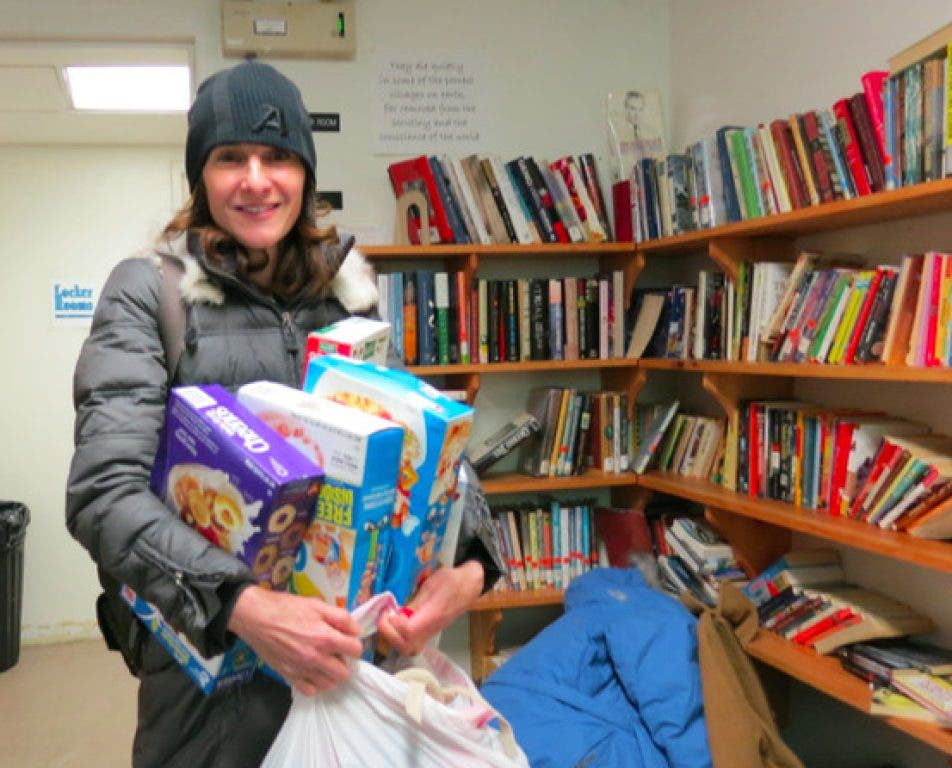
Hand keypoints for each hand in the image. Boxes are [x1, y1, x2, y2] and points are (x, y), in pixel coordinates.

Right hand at [227, 586, 362, 694]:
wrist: (256, 617)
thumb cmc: (286, 608)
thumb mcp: (317, 605)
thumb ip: (341, 617)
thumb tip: (356, 630)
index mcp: (325, 638)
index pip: (356, 650)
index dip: (354, 643)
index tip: (347, 640)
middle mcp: (315, 658)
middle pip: (344, 672)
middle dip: (343, 661)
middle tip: (335, 651)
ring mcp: (301, 670)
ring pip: (328, 684)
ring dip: (330, 674)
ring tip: (324, 661)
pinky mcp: (288, 676)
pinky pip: (309, 690)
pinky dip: (315, 683)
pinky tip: (313, 671)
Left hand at [376, 560, 484, 655]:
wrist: (469, 585)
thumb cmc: (452, 581)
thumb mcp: (431, 584)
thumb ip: (415, 601)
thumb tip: (398, 613)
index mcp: (432, 616)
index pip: (409, 631)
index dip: (393, 624)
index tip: (387, 610)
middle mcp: (431, 629)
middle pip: (407, 647)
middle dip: (389, 635)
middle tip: (384, 617)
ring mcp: (430, 632)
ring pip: (408, 647)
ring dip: (393, 636)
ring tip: (388, 618)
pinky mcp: (428, 631)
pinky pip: (410, 641)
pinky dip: (398, 634)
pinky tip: (396, 619)